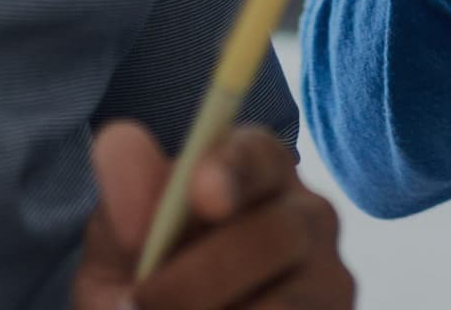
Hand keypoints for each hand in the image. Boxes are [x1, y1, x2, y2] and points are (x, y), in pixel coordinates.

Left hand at [73, 121, 349, 309]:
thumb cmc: (143, 277)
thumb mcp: (121, 243)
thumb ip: (126, 199)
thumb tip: (121, 155)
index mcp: (256, 170)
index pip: (258, 155)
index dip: (233, 168)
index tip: (202, 193)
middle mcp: (307, 214)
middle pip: (275, 234)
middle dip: (199, 276)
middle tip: (138, 302)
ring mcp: (330, 275)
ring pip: (282, 303)